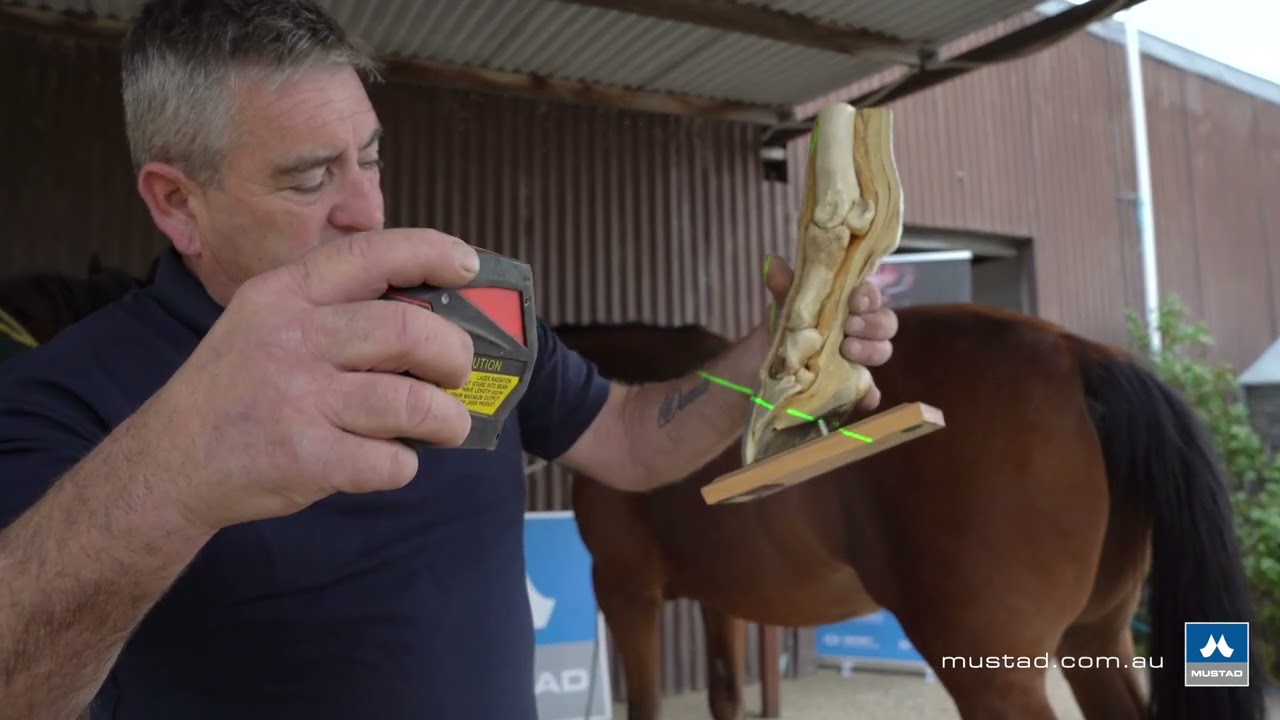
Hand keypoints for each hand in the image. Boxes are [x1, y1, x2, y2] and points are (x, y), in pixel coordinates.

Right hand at [140, 229, 479, 531]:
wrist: (171, 462)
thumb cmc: (239, 390)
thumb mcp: (264, 322)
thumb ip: (333, 310)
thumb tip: (433, 315)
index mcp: (284, 294)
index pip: (372, 253)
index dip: (432, 252)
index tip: (469, 267)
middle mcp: (291, 338)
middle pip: (409, 329)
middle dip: (454, 353)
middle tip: (458, 371)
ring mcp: (297, 399)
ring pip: (412, 402)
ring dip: (447, 419)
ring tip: (447, 425)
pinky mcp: (305, 458)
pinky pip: (390, 461)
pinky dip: (404, 465)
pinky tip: (389, 460)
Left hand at [762, 253, 897, 409]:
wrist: (756, 380)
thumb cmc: (774, 341)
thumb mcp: (778, 315)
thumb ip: (785, 291)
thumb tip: (772, 262)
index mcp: (843, 308)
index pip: (869, 296)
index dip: (868, 296)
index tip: (854, 300)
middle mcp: (856, 333)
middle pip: (885, 323)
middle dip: (873, 323)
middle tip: (850, 327)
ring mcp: (856, 363)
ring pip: (882, 352)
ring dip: (871, 350)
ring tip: (847, 351)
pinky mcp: (851, 393)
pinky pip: (869, 393)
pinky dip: (869, 394)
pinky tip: (863, 395)